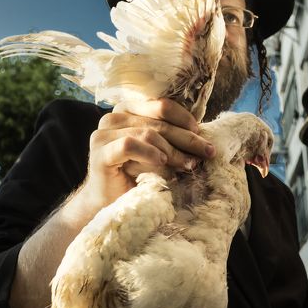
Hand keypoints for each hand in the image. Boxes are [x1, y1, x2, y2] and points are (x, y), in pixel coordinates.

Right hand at [82, 98, 215, 205]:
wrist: (111, 201)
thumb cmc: (137, 174)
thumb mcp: (158, 150)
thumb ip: (171, 137)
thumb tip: (202, 136)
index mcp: (128, 110)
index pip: (161, 105)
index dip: (184, 118)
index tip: (200, 132)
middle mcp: (113, 117)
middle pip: (158, 123)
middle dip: (187, 138)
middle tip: (207, 152)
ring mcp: (103, 134)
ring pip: (147, 134)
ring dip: (173, 151)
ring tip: (188, 164)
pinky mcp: (100, 154)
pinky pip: (129, 146)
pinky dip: (149, 153)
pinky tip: (162, 162)